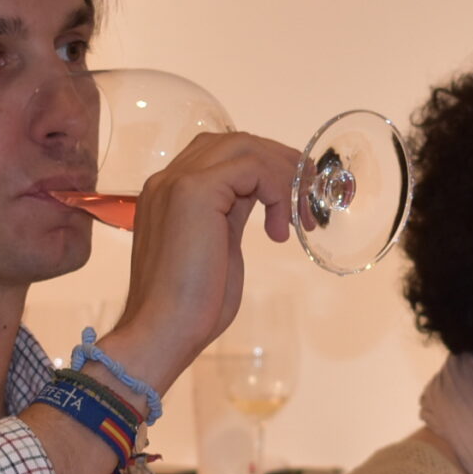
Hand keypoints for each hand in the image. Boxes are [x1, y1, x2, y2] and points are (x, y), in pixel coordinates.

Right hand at [98, 130, 302, 393]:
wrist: (163, 331)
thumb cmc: (190, 307)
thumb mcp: (218, 248)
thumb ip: (231, 216)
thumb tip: (261, 200)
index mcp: (170, 192)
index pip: (222, 154)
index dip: (265, 167)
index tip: (294, 199)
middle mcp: (169, 179)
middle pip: (237, 142)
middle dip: (281, 164)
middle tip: (309, 197)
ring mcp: (178, 181)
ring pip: (246, 148)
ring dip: (284, 176)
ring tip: (301, 215)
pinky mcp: (195, 191)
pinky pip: (252, 168)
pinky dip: (277, 190)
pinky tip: (281, 227)